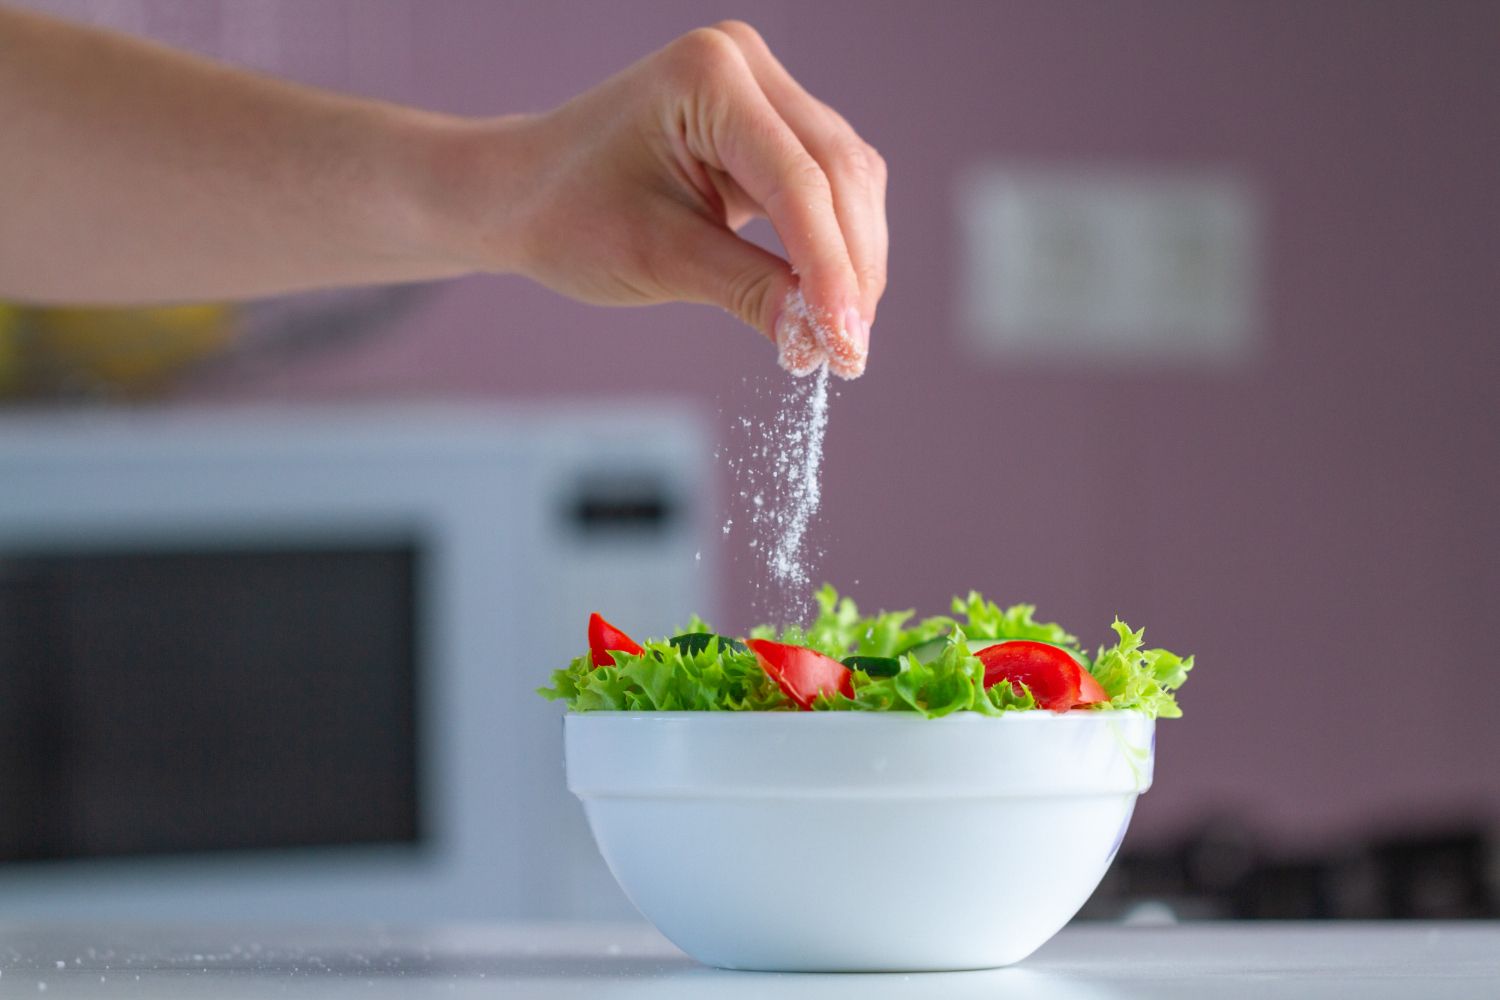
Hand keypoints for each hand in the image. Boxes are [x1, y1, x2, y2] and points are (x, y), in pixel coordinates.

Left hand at [453, 22, 885, 377]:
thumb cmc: (569, 214)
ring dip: (854, 261)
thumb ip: (749, 291)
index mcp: (708, 76)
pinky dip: (835, 246)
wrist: (526, 191)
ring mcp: (763, 90)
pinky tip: (827, 301)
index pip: (798, 182)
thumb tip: (821, 341)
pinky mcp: (772, 126)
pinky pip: (830, 186)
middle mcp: (746, 65)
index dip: (831, 270)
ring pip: (849, 180)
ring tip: (838, 339)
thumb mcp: (659, 259)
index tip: (845, 346)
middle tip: (849, 353)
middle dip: (852, 269)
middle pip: (840, 173)